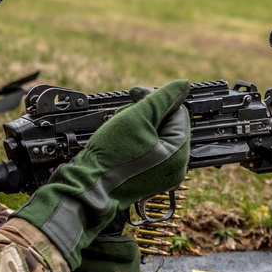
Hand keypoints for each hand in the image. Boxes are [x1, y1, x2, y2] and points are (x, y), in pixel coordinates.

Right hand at [14, 79, 189, 268]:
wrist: (88, 186)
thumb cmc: (110, 155)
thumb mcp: (136, 118)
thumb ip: (162, 99)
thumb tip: (183, 85)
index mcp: (179, 153)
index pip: (177, 113)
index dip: (156, 99)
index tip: (135, 94)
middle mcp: (175, 168)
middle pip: (168, 126)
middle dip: (147, 114)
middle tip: (124, 112)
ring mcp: (162, 175)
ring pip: (157, 137)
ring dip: (139, 126)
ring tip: (119, 127)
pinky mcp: (148, 179)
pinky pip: (149, 152)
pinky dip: (136, 141)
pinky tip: (120, 140)